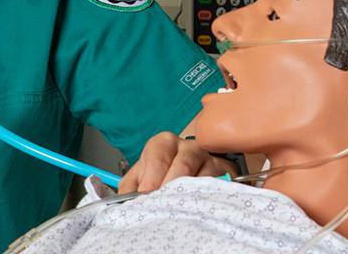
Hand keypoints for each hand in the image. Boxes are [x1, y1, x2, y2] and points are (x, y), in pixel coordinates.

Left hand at [117, 132, 236, 192]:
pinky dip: (209, 195)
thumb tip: (121, 200)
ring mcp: (210, 158)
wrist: (193, 170)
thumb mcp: (141, 176)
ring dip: (190, 191)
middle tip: (162, 201)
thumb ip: (129, 187)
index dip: (151, 176)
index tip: (147, 193)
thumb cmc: (164, 172)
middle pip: (182, 163)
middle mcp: (188, 147)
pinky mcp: (226, 173)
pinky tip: (199, 203)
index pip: (158, 155)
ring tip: (180, 204)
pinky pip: (219, 183)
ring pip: (203, 174)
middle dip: (171, 185)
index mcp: (164, 143)